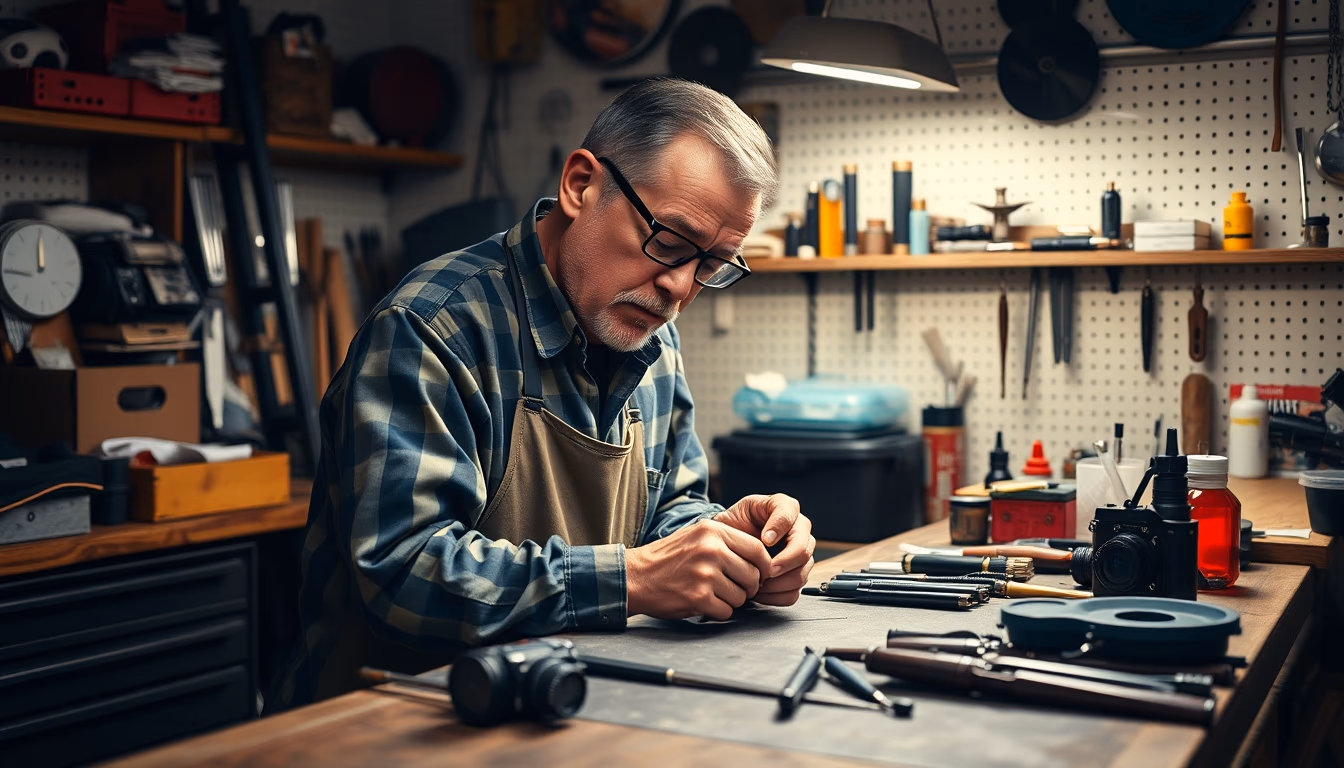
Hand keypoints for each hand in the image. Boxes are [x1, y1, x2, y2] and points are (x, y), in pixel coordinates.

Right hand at [626, 519, 772, 620]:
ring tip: (712, 593)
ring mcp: (705, 574)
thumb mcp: (696, 535)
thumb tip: (761, 557)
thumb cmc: (667, 558)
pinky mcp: (698, 597)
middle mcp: (711, 550)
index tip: (759, 574)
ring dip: (731, 600)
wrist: (635, 576)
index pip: (757, 549)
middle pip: (753, 575)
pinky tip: (703, 603)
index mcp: (713, 531)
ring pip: (742, 596)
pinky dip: (718, 611)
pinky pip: (726, 611)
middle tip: (732, 588)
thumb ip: (726, 541)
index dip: (763, 566)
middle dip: (748, 587)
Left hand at [715, 494, 814, 605]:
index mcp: (786, 508)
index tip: (763, 541)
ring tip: (757, 583)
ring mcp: (801, 554)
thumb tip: (768, 541)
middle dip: (783, 563)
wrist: (728, 545)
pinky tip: (761, 592)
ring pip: (801, 574)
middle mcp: (799, 531)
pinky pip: (794, 592)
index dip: (779, 529)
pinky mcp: (796, 575)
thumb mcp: (738, 511)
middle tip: (764, 570)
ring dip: (778, 583)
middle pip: (803, 550)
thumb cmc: (733, 526)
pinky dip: (776, 596)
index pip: (790, 515)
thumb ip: (750, 517)